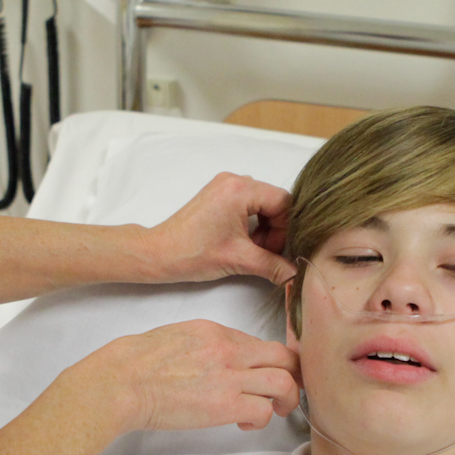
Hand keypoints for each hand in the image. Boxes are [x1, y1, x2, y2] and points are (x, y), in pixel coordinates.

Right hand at [66, 319, 300, 434]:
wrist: (122, 382)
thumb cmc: (136, 364)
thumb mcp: (176, 336)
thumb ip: (204, 344)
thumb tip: (217, 360)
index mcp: (215, 330)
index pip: (261, 343)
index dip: (270, 363)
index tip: (265, 377)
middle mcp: (228, 349)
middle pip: (285, 357)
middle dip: (293, 376)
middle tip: (285, 393)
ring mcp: (229, 375)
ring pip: (284, 382)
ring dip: (285, 399)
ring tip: (273, 411)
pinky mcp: (225, 404)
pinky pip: (263, 410)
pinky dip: (261, 420)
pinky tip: (244, 423)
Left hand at [145, 173, 295, 286]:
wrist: (158, 253)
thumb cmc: (193, 253)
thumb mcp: (239, 260)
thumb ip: (273, 266)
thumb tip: (296, 274)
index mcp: (240, 189)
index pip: (284, 202)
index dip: (287, 228)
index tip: (277, 250)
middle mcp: (234, 180)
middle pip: (275, 202)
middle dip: (276, 229)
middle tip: (265, 252)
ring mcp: (225, 186)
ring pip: (263, 205)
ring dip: (265, 229)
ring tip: (252, 249)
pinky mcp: (219, 195)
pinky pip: (248, 206)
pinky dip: (252, 224)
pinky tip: (243, 243)